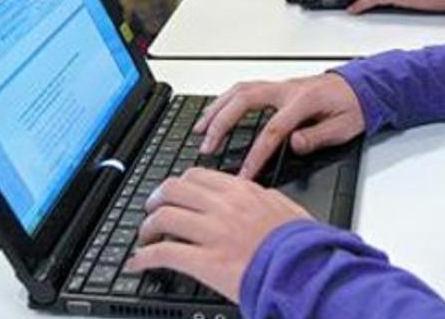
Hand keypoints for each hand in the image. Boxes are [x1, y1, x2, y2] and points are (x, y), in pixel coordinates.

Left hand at [126, 168, 311, 300]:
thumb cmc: (301, 244)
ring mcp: (212, 232)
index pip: (197, 176)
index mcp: (242, 191)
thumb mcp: (285, 208)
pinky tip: (138, 263)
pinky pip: (163, 253)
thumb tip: (254, 195)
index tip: (173, 194)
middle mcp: (223, 206)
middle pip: (173, 189)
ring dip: (147, 227)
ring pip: (163, 216)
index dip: (178, 185)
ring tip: (145, 237)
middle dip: (156, 200)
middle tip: (152, 211)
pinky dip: (144, 257)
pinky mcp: (205, 261)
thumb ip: (264, 198)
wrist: (306, 269)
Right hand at [194, 73, 364, 179]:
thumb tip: (294, 144)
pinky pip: (244, 89)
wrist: (362, 87)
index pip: (273, 130)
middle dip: (222, 123)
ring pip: (240, 90)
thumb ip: (317, 137)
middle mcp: (287, 89)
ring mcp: (280, 86)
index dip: (255, 154)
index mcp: (303, 101)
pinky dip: (226, 100)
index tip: (243, 175)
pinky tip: (215, 113)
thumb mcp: (344, 127)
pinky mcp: (277, 87)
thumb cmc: (353, 107)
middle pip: (244, 100)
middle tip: (207, 146)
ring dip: (217, 109)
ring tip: (200, 129)